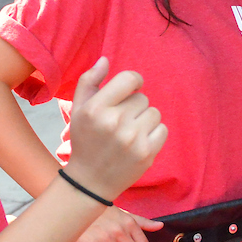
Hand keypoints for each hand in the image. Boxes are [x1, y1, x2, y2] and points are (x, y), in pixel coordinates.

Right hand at [64, 56, 166, 198]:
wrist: (90, 181)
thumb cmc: (85, 140)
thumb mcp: (79, 109)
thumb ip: (89, 81)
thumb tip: (106, 60)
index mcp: (96, 108)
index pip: (130, 79)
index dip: (134, 81)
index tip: (130, 90)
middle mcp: (114, 122)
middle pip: (142, 98)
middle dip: (134, 106)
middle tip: (121, 122)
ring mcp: (132, 138)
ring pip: (154, 113)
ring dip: (145, 120)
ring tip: (130, 132)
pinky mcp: (146, 153)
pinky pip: (162, 129)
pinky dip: (154, 134)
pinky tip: (139, 142)